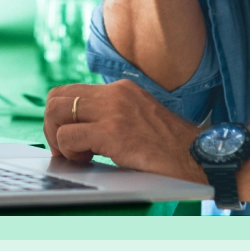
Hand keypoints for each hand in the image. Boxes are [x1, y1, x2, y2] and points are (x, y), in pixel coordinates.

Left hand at [43, 80, 205, 183]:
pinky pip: (68, 136)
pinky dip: (68, 152)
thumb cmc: (171, 148)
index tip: (69, 139)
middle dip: (51, 126)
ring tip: (78, 156)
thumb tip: (80, 129)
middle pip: (56, 97)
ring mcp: (113, 110)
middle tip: (66, 150)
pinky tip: (88, 161)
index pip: (71, 90)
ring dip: (58, 139)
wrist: (198, 158)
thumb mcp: (140, 119)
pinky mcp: (112, 132)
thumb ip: (114, 116)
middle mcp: (115, 93)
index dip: (61, 116)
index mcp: (121, 89)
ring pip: (56, 112)